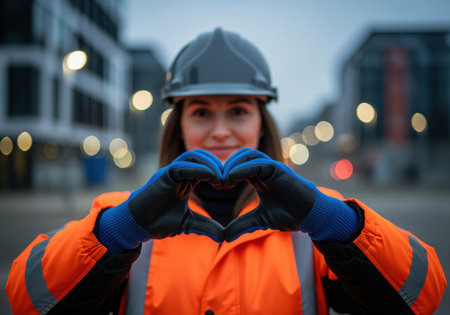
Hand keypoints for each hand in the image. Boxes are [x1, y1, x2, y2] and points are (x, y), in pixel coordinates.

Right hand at [127, 149, 223, 240]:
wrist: (136, 226)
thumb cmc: (157, 222)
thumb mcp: (187, 223)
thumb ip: (205, 226)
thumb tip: (222, 236)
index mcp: (185, 180)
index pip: (205, 166)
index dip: (219, 172)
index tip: (229, 185)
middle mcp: (178, 172)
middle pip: (202, 156)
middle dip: (217, 165)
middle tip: (227, 180)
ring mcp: (170, 172)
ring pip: (193, 156)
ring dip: (210, 164)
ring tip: (220, 179)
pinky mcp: (162, 175)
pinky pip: (182, 166)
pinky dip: (198, 169)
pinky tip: (210, 177)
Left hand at [222, 148, 357, 241]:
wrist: (310, 217)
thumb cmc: (289, 215)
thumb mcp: (260, 220)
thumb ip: (243, 225)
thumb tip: (225, 237)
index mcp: (258, 176)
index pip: (237, 166)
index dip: (224, 173)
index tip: (214, 186)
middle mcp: (264, 168)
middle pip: (240, 156)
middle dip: (225, 166)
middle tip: (215, 182)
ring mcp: (272, 167)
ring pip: (248, 155)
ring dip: (232, 165)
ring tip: (222, 180)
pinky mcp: (279, 169)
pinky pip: (258, 164)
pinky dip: (243, 169)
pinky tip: (232, 179)